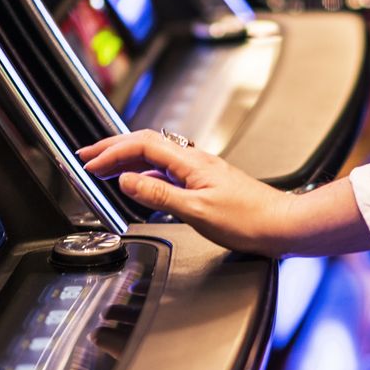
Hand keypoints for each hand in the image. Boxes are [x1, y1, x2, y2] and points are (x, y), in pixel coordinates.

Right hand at [77, 130, 297, 254]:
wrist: (282, 225)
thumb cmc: (249, 220)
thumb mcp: (196, 212)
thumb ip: (159, 196)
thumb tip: (127, 181)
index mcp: (191, 162)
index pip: (142, 146)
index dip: (112, 151)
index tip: (90, 162)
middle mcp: (195, 160)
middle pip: (145, 144)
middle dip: (113, 148)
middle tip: (87, 157)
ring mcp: (200, 170)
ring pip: (155, 157)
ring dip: (127, 161)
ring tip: (105, 169)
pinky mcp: (205, 183)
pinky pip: (167, 172)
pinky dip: (145, 176)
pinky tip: (139, 187)